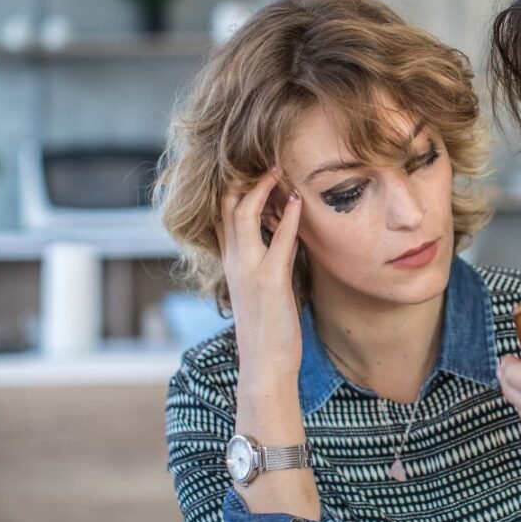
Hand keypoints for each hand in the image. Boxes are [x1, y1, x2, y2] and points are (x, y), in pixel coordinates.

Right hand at [216, 170, 303, 382]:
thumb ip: (268, 259)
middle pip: (227, 206)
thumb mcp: (263, 287)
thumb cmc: (268, 328)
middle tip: (265, 157)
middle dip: (243, 178)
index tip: (254, 168)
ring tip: (279, 168)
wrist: (264, 364)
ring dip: (262, 188)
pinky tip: (297, 201)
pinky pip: (279, 241)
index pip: (223, 214)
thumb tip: (283, 237)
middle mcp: (233, 261)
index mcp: (230, 262)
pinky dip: (288, 218)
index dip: (235, 188)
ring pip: (244, 215)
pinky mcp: (270, 281)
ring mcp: (249, 269)